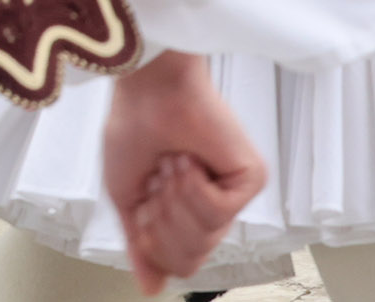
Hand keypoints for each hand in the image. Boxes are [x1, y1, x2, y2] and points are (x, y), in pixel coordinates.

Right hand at [104, 50, 264, 291]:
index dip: (152, 243)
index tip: (142, 204)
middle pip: (191, 257)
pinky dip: (194, 186)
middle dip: (162, 221)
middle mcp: (211, 207)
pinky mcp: (250, 179)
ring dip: (175, 200)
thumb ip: (139, 246)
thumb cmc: (131, 129)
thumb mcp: (124, 197)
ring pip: (206, 236)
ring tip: (172, 166)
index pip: (179, 262)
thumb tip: (149, 288)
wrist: (146, 91)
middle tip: (156, 182)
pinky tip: (190, 162)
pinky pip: (220, 211)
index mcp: (182, 212)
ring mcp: (232, 194)